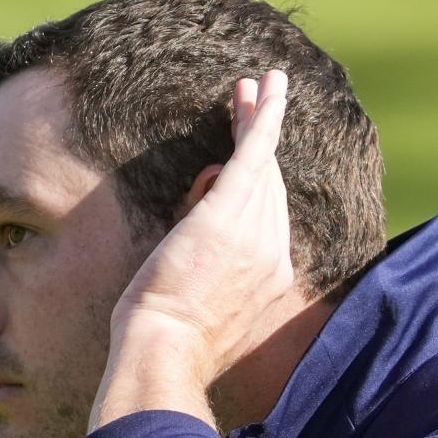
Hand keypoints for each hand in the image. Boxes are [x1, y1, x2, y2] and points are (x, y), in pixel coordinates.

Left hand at [90, 70, 293, 430]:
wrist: (163, 354)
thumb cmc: (165, 340)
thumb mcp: (196, 299)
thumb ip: (207, 253)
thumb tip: (201, 201)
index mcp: (267, 279)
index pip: (266, 217)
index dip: (259, 181)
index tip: (246, 158)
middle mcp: (274, 253)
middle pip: (270, 184)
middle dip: (262, 140)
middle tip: (258, 101)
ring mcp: (255, 233)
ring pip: (263, 162)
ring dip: (260, 118)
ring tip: (258, 83)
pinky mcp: (230, 213)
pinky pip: (254, 153)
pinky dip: (261, 118)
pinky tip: (263, 89)